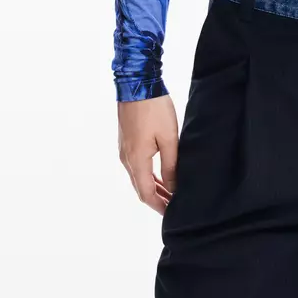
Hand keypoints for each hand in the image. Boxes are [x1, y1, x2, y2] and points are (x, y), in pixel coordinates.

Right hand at [117, 93, 178, 214]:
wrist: (136, 84)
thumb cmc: (154, 109)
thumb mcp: (168, 137)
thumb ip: (171, 165)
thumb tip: (173, 187)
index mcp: (136, 161)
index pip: (146, 194)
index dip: (159, 206)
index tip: (172, 213)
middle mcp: (126, 159)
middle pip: (140, 188)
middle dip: (156, 199)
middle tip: (173, 206)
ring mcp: (124, 150)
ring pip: (138, 177)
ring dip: (152, 186)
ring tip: (169, 192)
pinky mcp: (126, 141)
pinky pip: (136, 165)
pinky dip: (148, 174)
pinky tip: (159, 173)